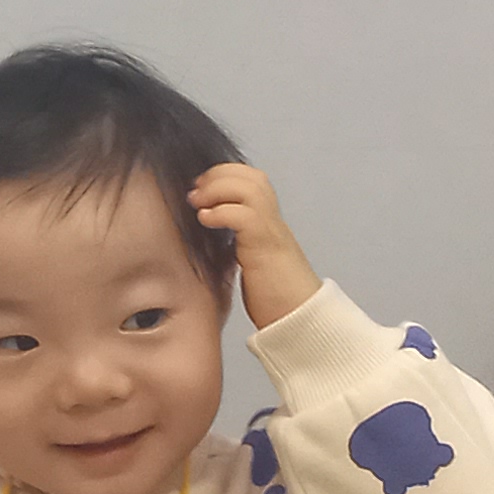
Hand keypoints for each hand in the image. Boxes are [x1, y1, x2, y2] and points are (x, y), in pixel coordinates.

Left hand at [189, 163, 318, 328]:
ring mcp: (271, 231)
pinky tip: (205, 220)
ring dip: (217, 188)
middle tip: (195, 190)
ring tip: (197, 202)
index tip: (199, 186)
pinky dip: (221, 211)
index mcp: (268, 222)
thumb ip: (236, 242)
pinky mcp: (265, 245)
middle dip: (218, 175)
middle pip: (251, 176)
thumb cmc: (273, 295)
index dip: (223, 174)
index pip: (250, 179)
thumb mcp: (250, 260)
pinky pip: (244, 214)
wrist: (298, 318)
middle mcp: (272, 221)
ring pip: (249, 188)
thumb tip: (208, 235)